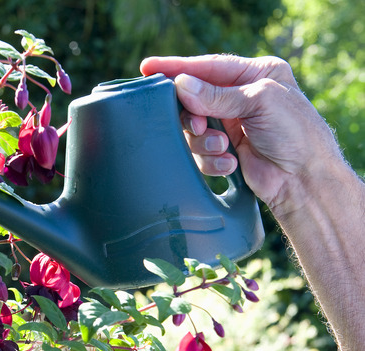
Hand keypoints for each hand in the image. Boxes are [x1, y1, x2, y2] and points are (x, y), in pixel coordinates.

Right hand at [140, 55, 339, 213]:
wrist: (305, 180)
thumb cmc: (295, 133)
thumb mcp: (259, 102)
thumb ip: (217, 95)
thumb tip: (180, 85)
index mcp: (254, 74)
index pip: (208, 67)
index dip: (177, 67)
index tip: (148, 68)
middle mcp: (240, 97)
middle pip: (193, 99)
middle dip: (193, 116)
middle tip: (198, 126)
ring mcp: (232, 124)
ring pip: (192, 128)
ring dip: (204, 141)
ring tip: (223, 148)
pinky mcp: (225, 150)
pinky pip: (200, 152)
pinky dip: (211, 160)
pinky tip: (230, 163)